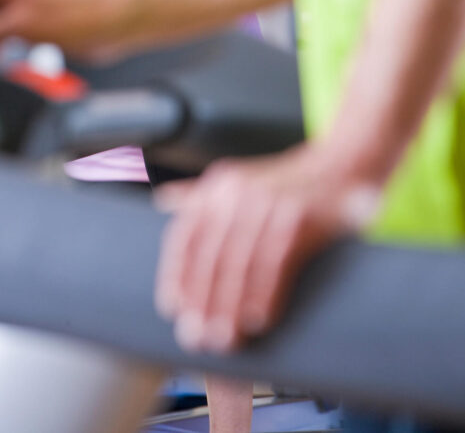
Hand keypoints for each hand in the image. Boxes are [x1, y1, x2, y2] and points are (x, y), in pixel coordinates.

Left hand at [154, 144, 379, 352]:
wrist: (341, 165)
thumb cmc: (287, 182)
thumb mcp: (240, 179)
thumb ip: (202, 192)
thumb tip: (162, 199)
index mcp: (218, 186)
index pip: (187, 235)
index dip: (177, 274)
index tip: (173, 309)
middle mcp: (238, 191)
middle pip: (211, 255)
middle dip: (203, 301)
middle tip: (199, 337)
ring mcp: (268, 202)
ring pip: (241, 263)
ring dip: (230, 306)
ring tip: (227, 338)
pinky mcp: (298, 217)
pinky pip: (275, 264)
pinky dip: (264, 294)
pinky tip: (258, 319)